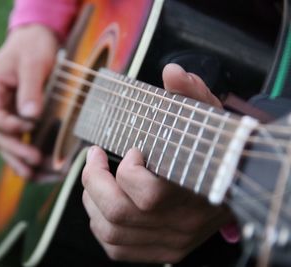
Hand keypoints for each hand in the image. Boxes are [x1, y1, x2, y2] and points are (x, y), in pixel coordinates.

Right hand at [0, 25, 58, 176]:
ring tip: (35, 176)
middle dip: (15, 151)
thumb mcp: (33, 62)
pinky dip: (27, 155)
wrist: (36, 40)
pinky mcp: (17, 118)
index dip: (8, 126)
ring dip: (19, 161)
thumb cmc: (33, 46)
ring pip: (6, 143)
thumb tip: (31, 117)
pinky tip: (39, 170)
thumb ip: (30, 88)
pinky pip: (18, 141)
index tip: (30, 128)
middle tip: (35, 162)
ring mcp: (4, 113)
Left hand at [82, 64, 232, 262]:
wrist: (235, 185)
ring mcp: (169, 242)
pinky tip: (104, 202)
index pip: (149, 195)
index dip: (127, 170)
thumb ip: (191, 95)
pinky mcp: (160, 252)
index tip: (131, 150)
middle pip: (118, 214)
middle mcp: (181, 225)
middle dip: (93, 180)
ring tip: (96, 176)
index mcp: (195, 193)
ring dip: (91, 199)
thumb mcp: (208, 120)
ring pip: (110, 231)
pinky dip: (98, 223)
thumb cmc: (218, 152)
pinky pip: (115, 247)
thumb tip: (171, 72)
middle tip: (94, 157)